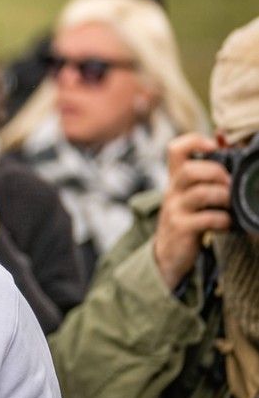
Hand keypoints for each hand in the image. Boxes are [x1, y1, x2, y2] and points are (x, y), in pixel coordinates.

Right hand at [154, 133, 231, 289]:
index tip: (213, 146)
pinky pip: (207, 219)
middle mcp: (173, 192)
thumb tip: (228, 151)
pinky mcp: (182, 228)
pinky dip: (223, 220)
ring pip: (201, 193)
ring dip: (223, 197)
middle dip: (216, 173)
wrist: (166, 255)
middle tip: (229, 184)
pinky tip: (226, 224)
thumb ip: (205, 178)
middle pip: (189, 170)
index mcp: (176, 180)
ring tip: (230, 205)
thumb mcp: (189, 197)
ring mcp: (175, 210)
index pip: (175, 150)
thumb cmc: (186, 221)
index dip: (194, 141)